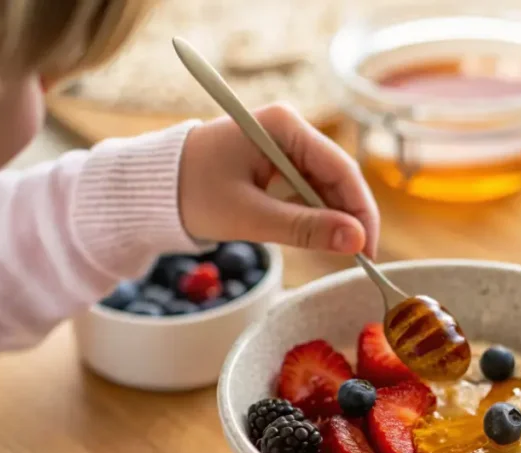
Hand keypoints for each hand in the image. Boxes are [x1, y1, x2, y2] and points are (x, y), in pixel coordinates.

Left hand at [177, 104, 379, 256]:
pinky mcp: (276, 163)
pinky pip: (306, 190)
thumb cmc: (192, 194)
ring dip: (332, 218)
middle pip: (337, 176)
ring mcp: (283, 145)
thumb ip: (305, 229)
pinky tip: (315, 237)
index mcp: (284, 126)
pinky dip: (313, 215)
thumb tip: (355, 241)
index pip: (341, 168)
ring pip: (325, 186)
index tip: (367, 249)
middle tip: (358, 257)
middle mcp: (289, 129)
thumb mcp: (250, 217)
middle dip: (348, 217)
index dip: (360, 211)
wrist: (153, 189)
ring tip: (335, 251)